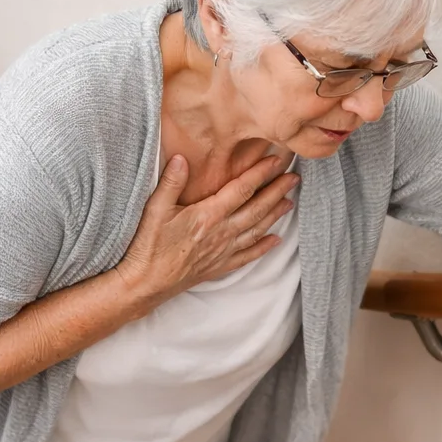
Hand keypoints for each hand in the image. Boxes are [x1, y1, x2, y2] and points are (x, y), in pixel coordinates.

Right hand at [116, 153, 298, 306]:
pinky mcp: (220, 266)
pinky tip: (276, 240)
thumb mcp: (155, 209)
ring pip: (257, 230)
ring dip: (275, 215)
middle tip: (294, 178)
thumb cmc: (149, 246)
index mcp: (208, 215)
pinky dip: (263, 247)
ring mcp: (223, 251)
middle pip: (257, 209)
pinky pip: (248, 256)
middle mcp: (222, 233)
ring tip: (289, 202)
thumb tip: (182, 158)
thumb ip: (171, 182)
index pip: (241, 190)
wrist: (147, 283)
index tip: (276, 161)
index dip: (260, 174)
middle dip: (277, 192)